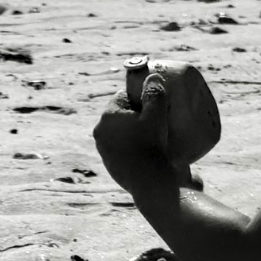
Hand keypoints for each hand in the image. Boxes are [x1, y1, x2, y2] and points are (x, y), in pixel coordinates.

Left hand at [92, 72, 174, 193]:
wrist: (151, 184)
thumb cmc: (153, 144)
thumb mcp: (157, 113)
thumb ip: (154, 92)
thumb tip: (152, 76)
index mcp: (107, 118)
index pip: (122, 97)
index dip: (139, 96)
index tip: (155, 101)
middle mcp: (101, 135)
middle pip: (121, 117)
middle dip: (138, 115)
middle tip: (159, 118)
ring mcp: (105, 153)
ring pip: (123, 135)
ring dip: (136, 133)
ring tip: (158, 135)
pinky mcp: (113, 169)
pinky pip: (126, 152)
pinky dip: (137, 149)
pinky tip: (153, 152)